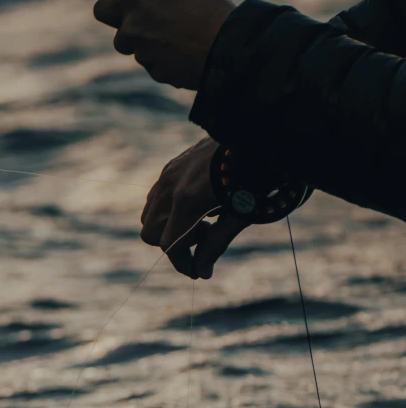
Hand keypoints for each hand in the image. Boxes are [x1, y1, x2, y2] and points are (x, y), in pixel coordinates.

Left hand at [94, 0, 233, 89]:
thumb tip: (142, 6)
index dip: (111, 12)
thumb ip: (153, 0)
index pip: (102, 10)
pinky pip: (158, 69)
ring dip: (155, 52)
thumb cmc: (208, 12)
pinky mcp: (157, 73)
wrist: (227, 44)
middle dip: (134, 38)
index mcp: (136, 0)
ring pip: (141, 55)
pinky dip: (168, 66)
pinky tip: (188, 58)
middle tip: (157, 32)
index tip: (118, 14)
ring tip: (182, 43)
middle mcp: (133, 27)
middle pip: (120, 39)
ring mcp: (143, 53)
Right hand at [141, 137, 248, 278]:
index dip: (183, 263)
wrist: (257, 134)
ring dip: (170, 226)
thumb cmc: (254, 176)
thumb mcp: (238, 215)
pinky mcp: (171, 165)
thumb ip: (216, 245)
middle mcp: (170, 187)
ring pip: (150, 214)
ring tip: (204, 220)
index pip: (170, 246)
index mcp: (186, 201)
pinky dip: (171, 210)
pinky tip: (199, 204)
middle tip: (204, 238)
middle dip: (174, 244)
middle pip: (151, 233)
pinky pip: (157, 196)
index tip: (197, 272)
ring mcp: (167, 174)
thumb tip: (202, 272)